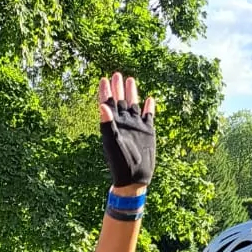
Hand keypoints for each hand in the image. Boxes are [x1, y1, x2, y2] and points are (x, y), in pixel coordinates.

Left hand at [99, 73, 155, 190]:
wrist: (134, 177)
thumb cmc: (120, 162)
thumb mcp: (112, 142)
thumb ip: (107, 124)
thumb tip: (102, 106)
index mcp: (113, 124)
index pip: (108, 104)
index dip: (105, 92)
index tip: (103, 80)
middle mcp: (124, 122)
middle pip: (120, 101)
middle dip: (118, 88)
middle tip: (116, 74)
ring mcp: (136, 126)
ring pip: (133, 105)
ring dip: (132, 93)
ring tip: (130, 80)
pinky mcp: (147, 131)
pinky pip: (148, 116)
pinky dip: (148, 107)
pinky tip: (149, 99)